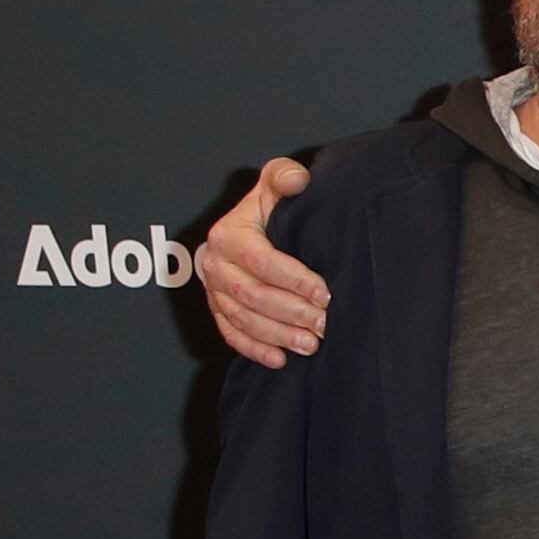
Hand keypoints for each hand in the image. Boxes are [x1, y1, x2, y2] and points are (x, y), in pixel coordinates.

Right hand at [200, 157, 324, 367]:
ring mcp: (213, 288)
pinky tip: (280, 360)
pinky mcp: (217, 308)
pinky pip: (230, 333)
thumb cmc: (273, 206)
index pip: (259, 260)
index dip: (293, 279)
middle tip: (324, 325)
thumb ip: (284, 178)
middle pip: (249, 294)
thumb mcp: (277, 185)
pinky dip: (254, 349)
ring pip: (240, 317)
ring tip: (311, 345)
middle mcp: (214, 262)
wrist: (256, 225)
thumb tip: (298, 180)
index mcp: (229, 234)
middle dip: (289, 313)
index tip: (324, 294)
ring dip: (276, 335)